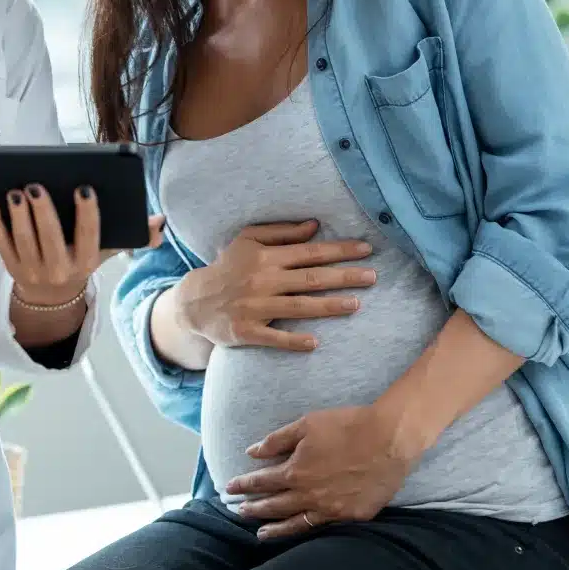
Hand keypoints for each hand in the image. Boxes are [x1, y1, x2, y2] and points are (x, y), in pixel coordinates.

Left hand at [0, 184, 165, 305]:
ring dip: (17, 216)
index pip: (90, 235)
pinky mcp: (12, 269)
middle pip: (50, 238)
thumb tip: (158, 222)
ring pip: (24, 241)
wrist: (52, 297)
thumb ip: (135, 236)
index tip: (83, 188)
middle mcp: (60, 269)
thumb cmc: (81, 259)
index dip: (87, 213)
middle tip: (35, 186)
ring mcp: (33, 271)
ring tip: (15, 192)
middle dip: (42, 212)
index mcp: (86, 261)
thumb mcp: (108, 251)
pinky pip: (1, 247)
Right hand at [176, 219, 375, 351]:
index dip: (338, 250)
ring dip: (328, 306)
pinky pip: (273, 337)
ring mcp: (254, 307)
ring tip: (356, 304)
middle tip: (373, 276)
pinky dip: (293, 341)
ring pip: (298, 307)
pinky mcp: (246, 331)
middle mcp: (262, 280)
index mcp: (264, 257)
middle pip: (310, 279)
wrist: (195, 301)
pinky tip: (314, 343)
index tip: (365, 249)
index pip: (309, 252)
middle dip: (344, 276)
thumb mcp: (247, 240)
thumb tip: (314, 226)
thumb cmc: (227, 267)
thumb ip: (281, 233)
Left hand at [225, 404, 420, 538]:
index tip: (229, 488)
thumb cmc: (345, 426)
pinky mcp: (353, 516)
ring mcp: (332, 510)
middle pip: (275, 506)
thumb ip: (277, 441)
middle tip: (238, 512)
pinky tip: (300, 531)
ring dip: (276, 529)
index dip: (244, 485)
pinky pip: (324, 528)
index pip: (262, 482)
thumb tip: (252, 452)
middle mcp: (310, 495)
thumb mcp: (306, 425)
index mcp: (296, 472)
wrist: (388, 440)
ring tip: (261, 534)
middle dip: (254, 509)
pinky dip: (307, 531)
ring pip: (296, 524)